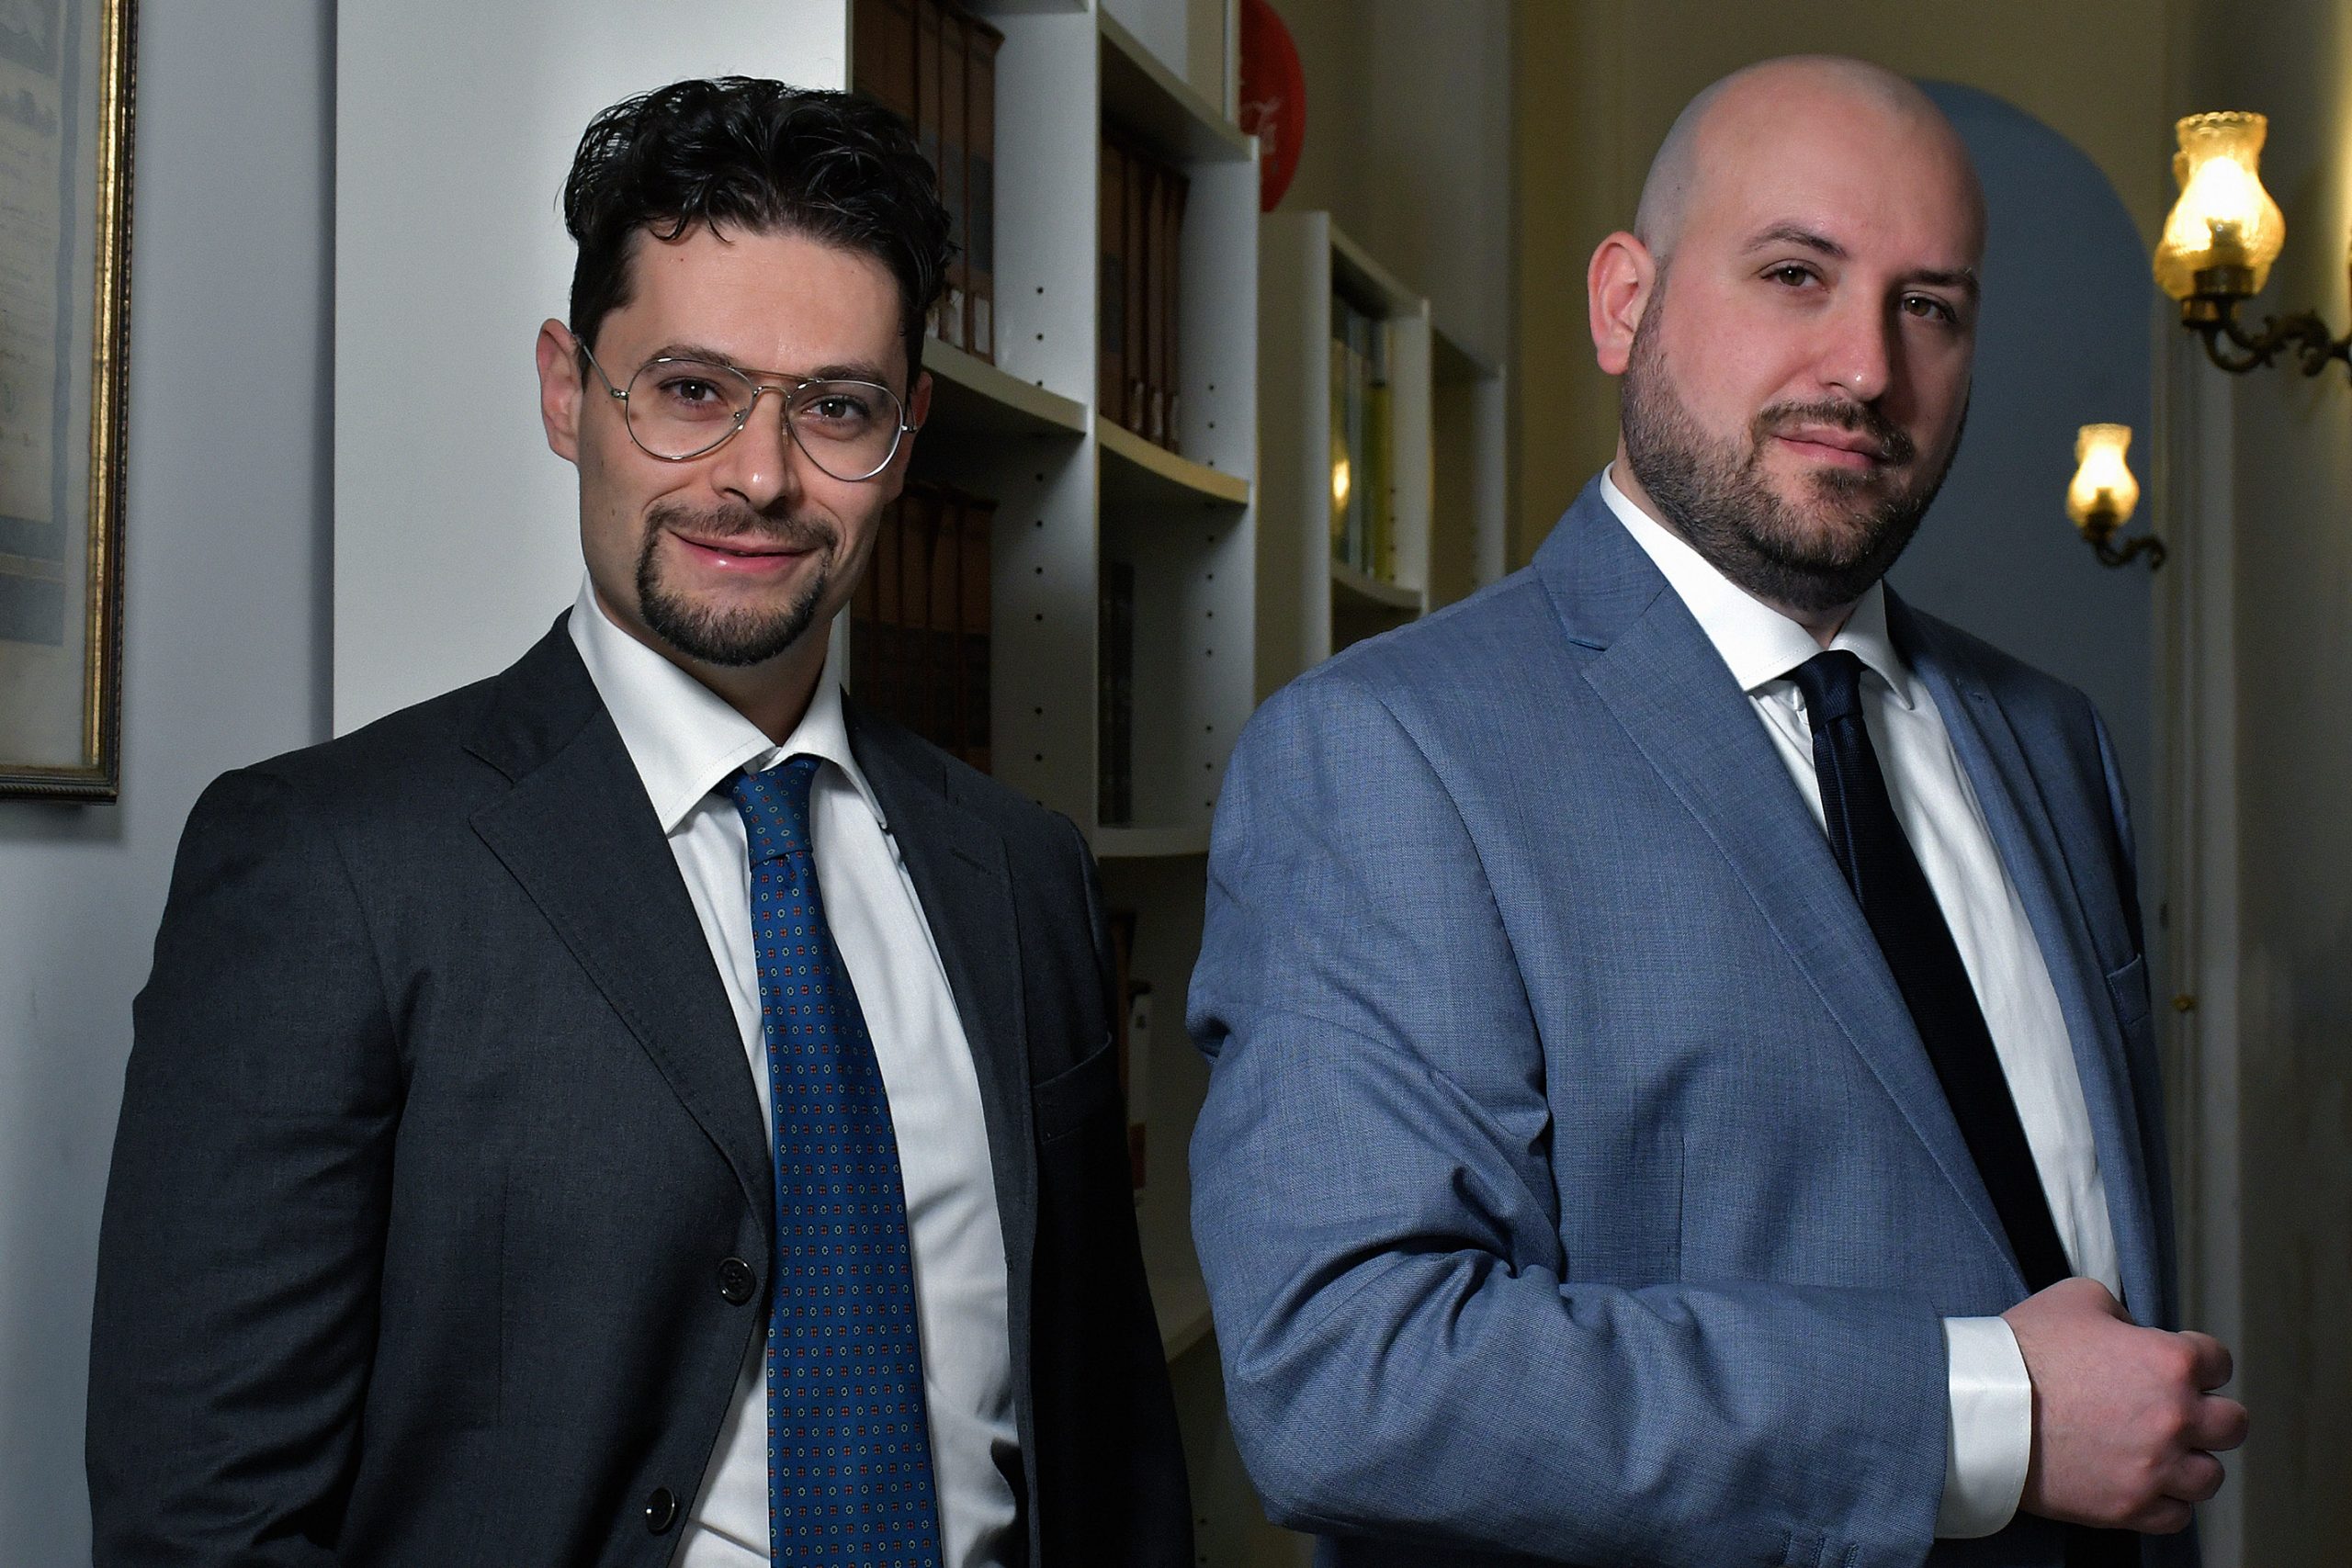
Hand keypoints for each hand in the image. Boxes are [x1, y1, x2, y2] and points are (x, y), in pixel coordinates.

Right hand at [2004, 1277, 2248, 1532]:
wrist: (1981, 1407)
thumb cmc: (2023, 1350)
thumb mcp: (2076, 1298)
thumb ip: (2121, 1311)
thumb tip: (2133, 1333)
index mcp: (2169, 1361)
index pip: (2219, 1362)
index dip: (2199, 1360)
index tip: (2180, 1367)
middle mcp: (2175, 1417)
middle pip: (2233, 1425)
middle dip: (2209, 1414)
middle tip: (2177, 1412)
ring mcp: (2155, 1467)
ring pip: (2210, 1476)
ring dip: (2190, 1462)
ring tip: (2159, 1453)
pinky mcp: (2130, 1506)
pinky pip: (2177, 1516)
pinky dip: (2165, 1501)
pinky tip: (2142, 1481)